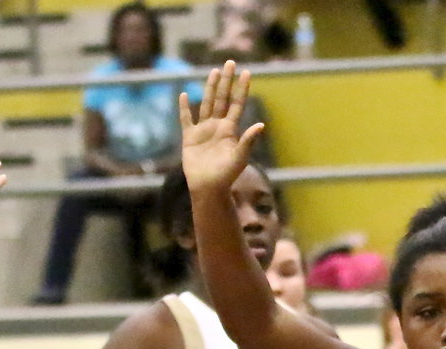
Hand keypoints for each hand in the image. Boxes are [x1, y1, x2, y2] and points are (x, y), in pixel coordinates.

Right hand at [179, 60, 265, 194]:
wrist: (209, 188)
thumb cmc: (227, 176)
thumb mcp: (240, 158)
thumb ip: (249, 141)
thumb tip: (261, 125)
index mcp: (230, 130)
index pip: (237, 104)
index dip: (241, 88)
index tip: (246, 72)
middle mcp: (218, 127)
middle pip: (222, 98)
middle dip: (226, 81)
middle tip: (230, 62)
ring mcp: (204, 131)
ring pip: (206, 103)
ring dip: (209, 88)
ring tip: (214, 72)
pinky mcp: (190, 137)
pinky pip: (186, 119)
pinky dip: (184, 108)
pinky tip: (184, 95)